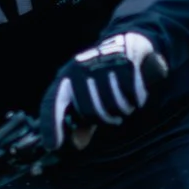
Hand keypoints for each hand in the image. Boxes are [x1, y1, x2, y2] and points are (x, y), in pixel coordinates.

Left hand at [43, 33, 164, 149]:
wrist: (128, 41)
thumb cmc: (105, 76)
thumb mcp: (90, 95)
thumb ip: (82, 120)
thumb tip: (76, 143)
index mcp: (67, 76)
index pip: (53, 102)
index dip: (51, 125)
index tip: (54, 146)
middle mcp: (81, 67)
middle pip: (90, 112)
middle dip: (105, 119)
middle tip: (114, 116)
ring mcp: (103, 62)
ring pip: (114, 105)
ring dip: (124, 109)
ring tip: (126, 99)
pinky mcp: (126, 59)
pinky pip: (132, 94)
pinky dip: (138, 99)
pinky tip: (137, 93)